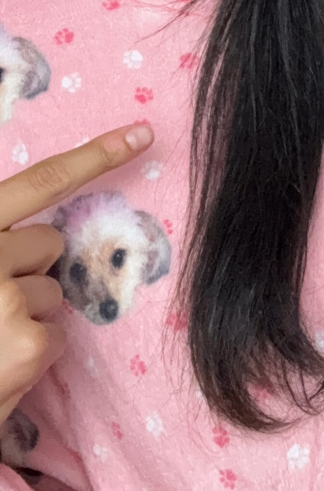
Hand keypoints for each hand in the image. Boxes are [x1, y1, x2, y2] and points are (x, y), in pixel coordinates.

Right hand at [0, 124, 153, 426]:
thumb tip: (38, 236)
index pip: (38, 183)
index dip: (96, 155)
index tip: (143, 133)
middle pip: (48, 243)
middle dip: (28, 268)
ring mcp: (6, 298)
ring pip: (53, 293)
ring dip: (25, 317)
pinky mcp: (27, 344)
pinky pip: (56, 337)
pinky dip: (32, 356)